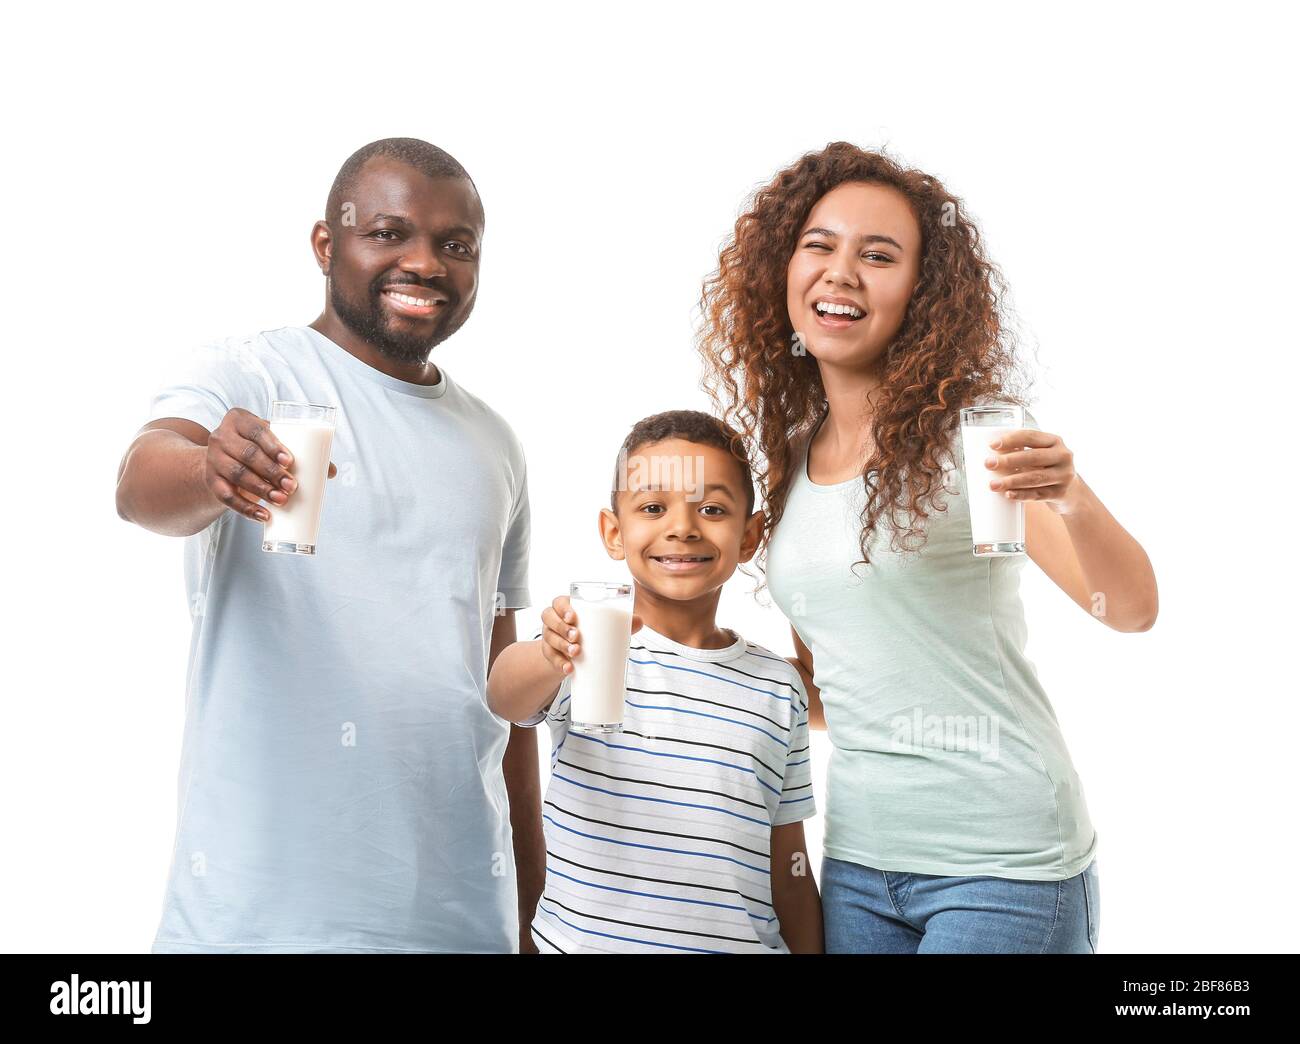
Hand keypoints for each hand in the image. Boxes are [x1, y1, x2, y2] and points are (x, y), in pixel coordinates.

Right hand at [205, 407, 336, 522]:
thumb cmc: (256, 448)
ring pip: (238, 475)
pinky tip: (264, 516)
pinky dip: (246, 509)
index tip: (290, 461)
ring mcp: (213, 459)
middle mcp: (221, 436)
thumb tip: (332, 471)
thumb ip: (299, 451)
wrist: (222, 461)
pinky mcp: (211, 481)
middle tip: (292, 486)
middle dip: (272, 472)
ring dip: (262, 490)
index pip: (257, 430)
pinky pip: (227, 497)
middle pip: (248, 454)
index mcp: (239, 420)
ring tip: (282, 500)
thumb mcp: (270, 442)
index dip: (273, 445)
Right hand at [539, 595, 642, 676]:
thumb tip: (639, 621)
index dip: (563, 608)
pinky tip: (569, 669)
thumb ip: (621, 623)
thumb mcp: (602, 626)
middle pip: (550, 618)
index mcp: (565, 608)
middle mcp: (553, 620)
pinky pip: (550, 658)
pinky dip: (559, 664)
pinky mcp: (549, 654)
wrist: (573, 654)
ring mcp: (549, 637)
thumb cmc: (589, 632)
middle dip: (562, 628)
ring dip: (561, 646)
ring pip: (549, 638)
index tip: (574, 617)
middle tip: (577, 637)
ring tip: (576, 653)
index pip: (558, 602)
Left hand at [983, 429, 1080, 513]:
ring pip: (1035, 477)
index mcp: (1054, 441)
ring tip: (993, 485)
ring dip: (1012, 481)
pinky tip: (1008, 495)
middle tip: (988, 464)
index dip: (1011, 439)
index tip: (992, 445)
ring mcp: (1064, 475)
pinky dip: (1022, 495)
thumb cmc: (1046, 469)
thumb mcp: (1040, 456)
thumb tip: (990, 456)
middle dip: (1008, 460)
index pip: (1031, 436)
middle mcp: (1063, 456)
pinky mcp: (1061, 493)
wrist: (1071, 491)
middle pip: (1033, 457)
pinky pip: (1038, 494)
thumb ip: (1021, 452)